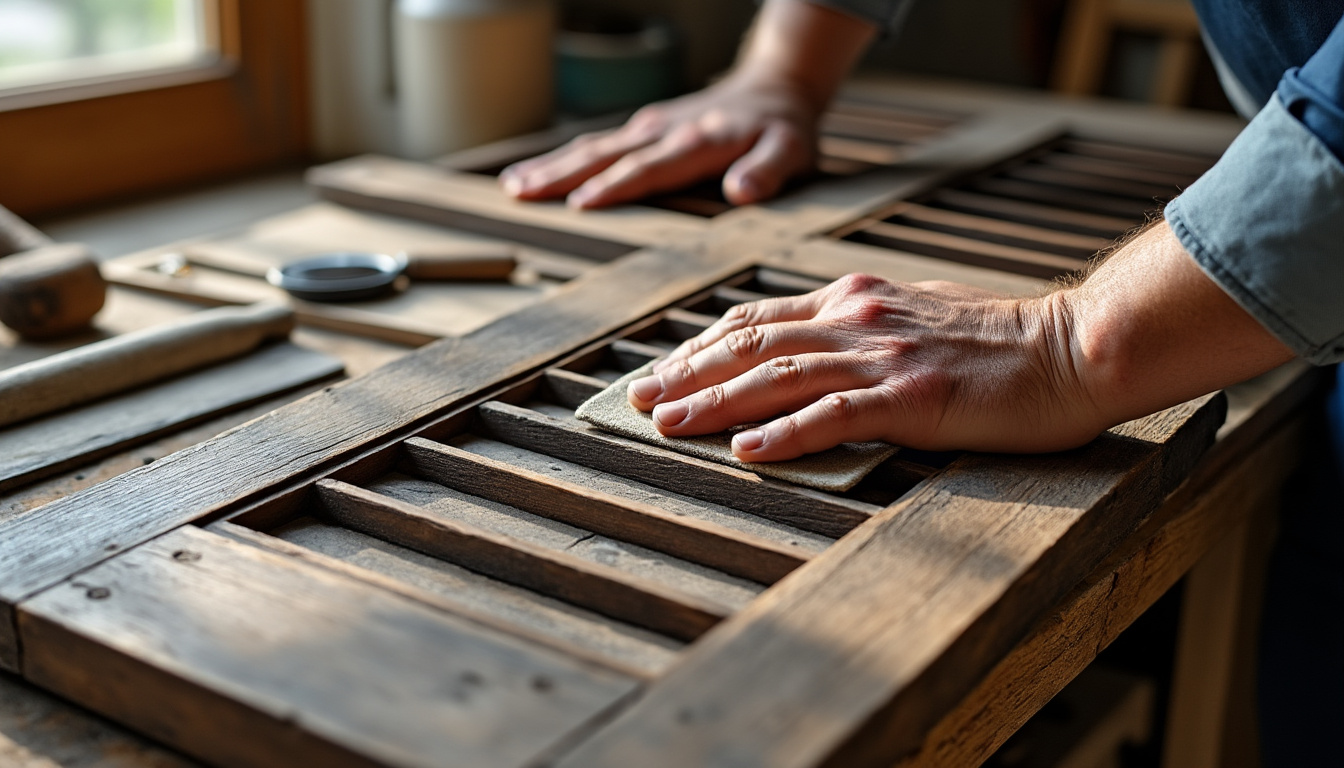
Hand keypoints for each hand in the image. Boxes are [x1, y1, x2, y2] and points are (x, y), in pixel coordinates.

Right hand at [499, 0, 877, 208]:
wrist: (776, 87)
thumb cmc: (784, 130)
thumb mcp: (792, 152)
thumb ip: (768, 171)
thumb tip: (742, 191)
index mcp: (698, 143)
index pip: (649, 169)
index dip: (615, 187)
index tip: (579, 204)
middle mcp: (666, 132)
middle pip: (606, 156)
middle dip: (562, 175)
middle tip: (519, 194)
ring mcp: (651, 128)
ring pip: (594, 148)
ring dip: (552, 166)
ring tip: (513, 186)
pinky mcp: (644, 128)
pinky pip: (598, 145)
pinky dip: (565, 159)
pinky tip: (538, 174)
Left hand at [625, 221, 1295, 462]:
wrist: (1073, 348)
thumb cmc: (996, 347)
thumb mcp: (912, 322)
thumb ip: (856, 334)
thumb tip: (802, 361)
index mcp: (856, 300)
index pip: (757, 320)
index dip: (701, 347)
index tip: (662, 371)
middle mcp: (859, 319)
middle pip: (752, 343)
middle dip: (689, 373)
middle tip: (641, 400)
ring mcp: (885, 357)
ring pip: (779, 376)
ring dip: (717, 402)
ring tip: (670, 424)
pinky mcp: (914, 398)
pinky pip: (836, 415)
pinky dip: (786, 434)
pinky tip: (749, 451)